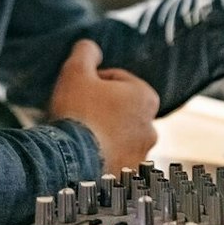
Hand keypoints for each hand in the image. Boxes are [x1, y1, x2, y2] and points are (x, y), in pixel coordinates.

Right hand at [48, 39, 158, 172]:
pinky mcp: (130, 176)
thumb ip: (86, 52)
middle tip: (78, 113)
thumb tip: (92, 48)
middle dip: (101, 109)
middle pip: (120, 109)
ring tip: (80, 137)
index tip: (80, 91)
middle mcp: (151, 127)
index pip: (116, 80)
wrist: (72, 162)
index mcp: (145, 97)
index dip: (93, 82)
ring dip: (103, 133)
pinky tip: (85, 156)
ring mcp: (142, 155)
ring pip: (119, 136)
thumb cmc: (77, 113)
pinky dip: (103, 156)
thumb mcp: (76, 71)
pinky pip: (115, 160)